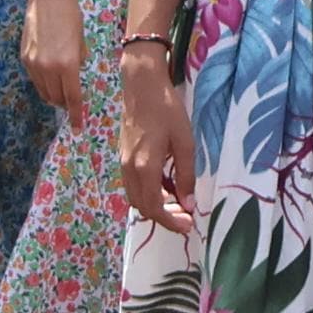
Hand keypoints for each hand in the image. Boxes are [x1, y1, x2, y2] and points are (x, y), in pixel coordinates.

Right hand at [21, 0, 86, 125]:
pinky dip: (43, 82)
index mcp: (68, 65)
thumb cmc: (71, 17)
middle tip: (71, 103)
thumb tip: (74, 73)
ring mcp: (34, 63)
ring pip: (43, 90)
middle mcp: (49, 68)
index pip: (72, 98)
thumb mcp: (81, 42)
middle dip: (64, 104)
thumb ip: (78, 62)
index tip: (77, 127)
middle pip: (56, 98)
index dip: (75, 115)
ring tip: (60, 90)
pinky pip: (35, 79)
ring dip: (53, 95)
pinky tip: (50, 75)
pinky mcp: (25, 57)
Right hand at [118, 52, 196, 233]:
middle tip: (186, 216)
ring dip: (156, 205)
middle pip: (142, 206)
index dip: (171, 221)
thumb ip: (186, 176)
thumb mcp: (185, 143)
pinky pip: (133, 184)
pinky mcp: (123, 156)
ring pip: (136, 196)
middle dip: (164, 216)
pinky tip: (166, 184)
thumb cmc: (167, 110)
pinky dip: (149, 192)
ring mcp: (123, 163)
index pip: (154, 207)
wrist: (141, 86)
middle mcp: (129, 169)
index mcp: (145, 167)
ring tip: (178, 201)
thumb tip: (189, 203)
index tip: (188, 226)